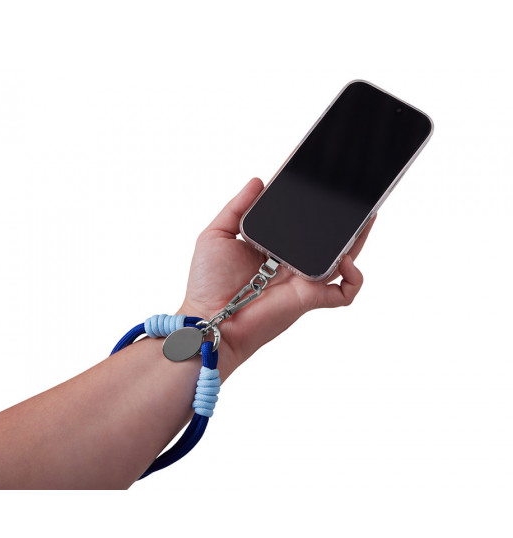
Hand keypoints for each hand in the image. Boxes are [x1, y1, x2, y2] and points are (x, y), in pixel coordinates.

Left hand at [177, 178, 375, 375]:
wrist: (210, 317)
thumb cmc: (207, 283)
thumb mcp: (216, 234)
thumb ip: (238, 207)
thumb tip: (258, 180)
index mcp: (272, 246)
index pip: (299, 222)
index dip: (310, 205)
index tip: (319, 181)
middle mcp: (291, 262)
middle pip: (327, 239)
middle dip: (344, 220)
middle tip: (355, 197)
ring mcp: (303, 280)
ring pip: (342, 259)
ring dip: (358, 239)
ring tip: (368, 216)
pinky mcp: (309, 298)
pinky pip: (344, 292)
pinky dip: (355, 279)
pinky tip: (347, 263)